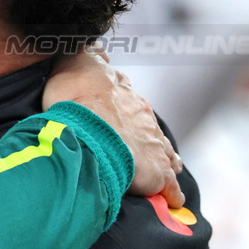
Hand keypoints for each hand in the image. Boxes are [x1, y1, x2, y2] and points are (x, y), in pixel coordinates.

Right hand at [43, 51, 184, 207]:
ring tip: (168, 172)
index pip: (131, 102)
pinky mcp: (157, 173)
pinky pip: (170, 186)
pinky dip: (172, 192)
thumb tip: (98, 49)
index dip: (128, 110)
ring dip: (166, 162)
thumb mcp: (75, 62)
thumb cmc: (76, 97)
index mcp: (125, 95)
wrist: (88, 125)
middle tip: (146, 150)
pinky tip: (173, 199)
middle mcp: (143, 118)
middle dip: (149, 138)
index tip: (127, 117)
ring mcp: (153, 145)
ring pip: (166, 154)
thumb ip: (87, 55)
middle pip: (151, 128)